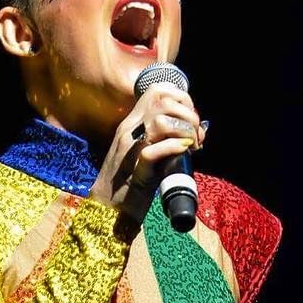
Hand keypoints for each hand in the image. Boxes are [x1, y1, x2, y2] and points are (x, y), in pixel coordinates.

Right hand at [87, 83, 206, 227]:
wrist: (106, 211)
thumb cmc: (129, 185)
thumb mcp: (144, 152)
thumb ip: (162, 138)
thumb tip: (194, 133)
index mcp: (131, 124)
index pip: (157, 91)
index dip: (180, 97)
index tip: (190, 117)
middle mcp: (129, 131)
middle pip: (163, 101)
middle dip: (188, 114)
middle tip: (196, 136)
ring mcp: (130, 149)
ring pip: (160, 121)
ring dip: (184, 131)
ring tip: (192, 146)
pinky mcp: (135, 171)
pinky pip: (154, 150)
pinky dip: (174, 148)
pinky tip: (184, 153)